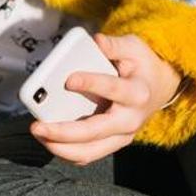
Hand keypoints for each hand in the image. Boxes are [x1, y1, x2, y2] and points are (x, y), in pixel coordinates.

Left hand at [29, 33, 181, 165]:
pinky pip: (87, 154)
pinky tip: (47, 140)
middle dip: (63, 132)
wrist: (158, 88)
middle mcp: (130, 120)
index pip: (113, 90)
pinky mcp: (111, 143)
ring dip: (60, 147)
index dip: (91, 84)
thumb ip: (114, 45)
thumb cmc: (141, 66)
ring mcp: (121, 136)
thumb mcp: (133, 48)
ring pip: (89, 151)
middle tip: (37, 126)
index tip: (68, 80)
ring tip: (38, 133)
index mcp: (137, 93)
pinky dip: (65, 151)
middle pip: (94, 132)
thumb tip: (96, 41)